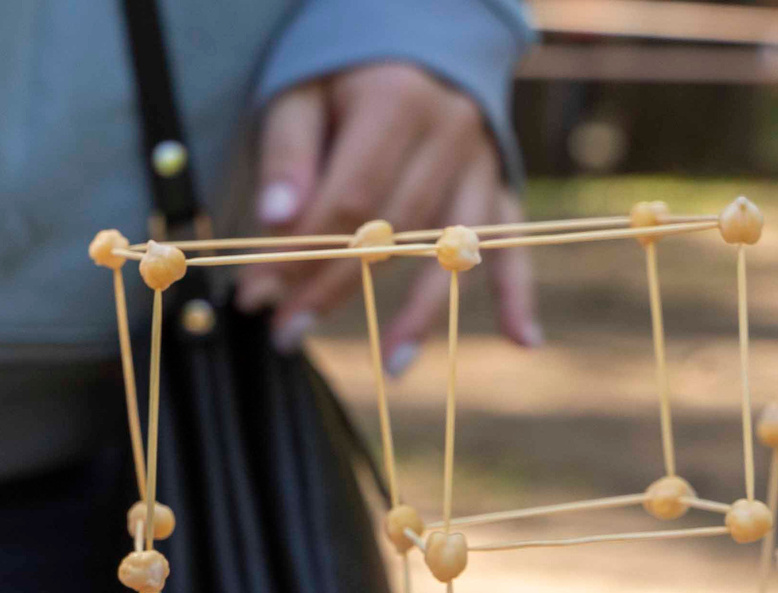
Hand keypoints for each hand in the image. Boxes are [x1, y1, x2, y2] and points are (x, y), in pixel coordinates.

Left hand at [236, 61, 537, 373]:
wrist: (414, 42)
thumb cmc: (344, 78)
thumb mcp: (301, 96)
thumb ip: (288, 156)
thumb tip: (275, 220)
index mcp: (398, 104)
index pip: (346, 201)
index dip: (298, 255)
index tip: (255, 297)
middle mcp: (450, 133)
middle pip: (393, 233)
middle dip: (334, 290)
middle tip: (286, 334)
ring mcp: (481, 161)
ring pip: (449, 250)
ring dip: (421, 312)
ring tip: (390, 366)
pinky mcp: (499, 183)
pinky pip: (513, 242)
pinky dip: (519, 292)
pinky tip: (522, 340)